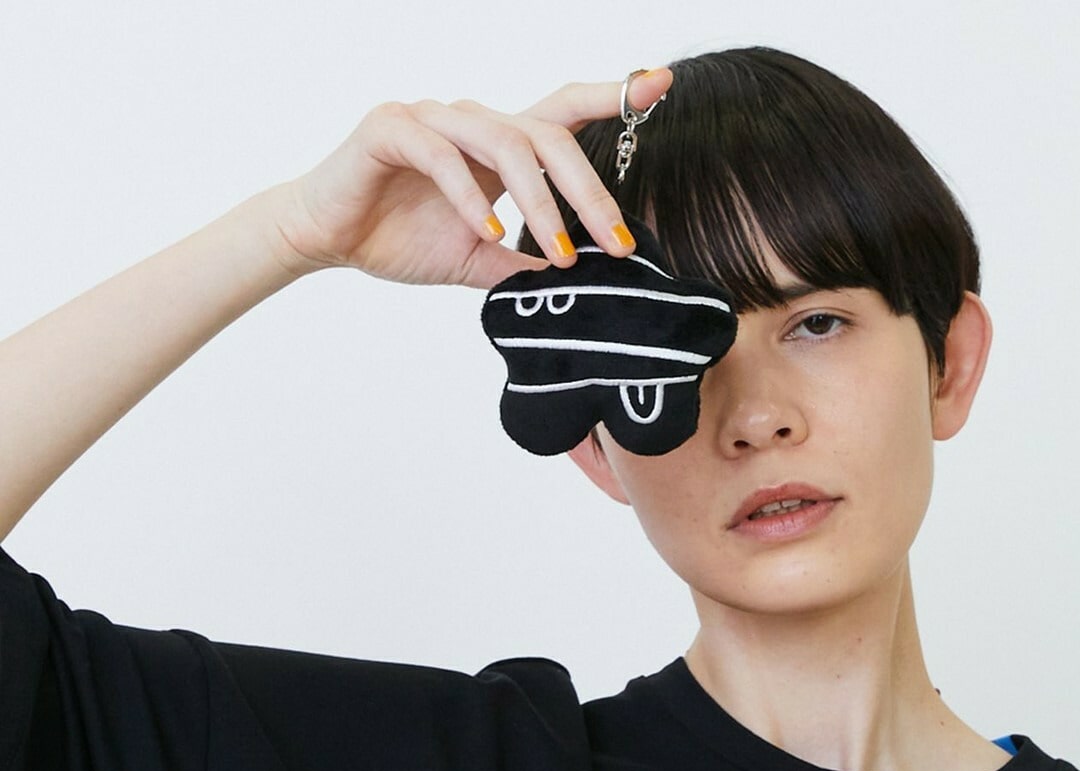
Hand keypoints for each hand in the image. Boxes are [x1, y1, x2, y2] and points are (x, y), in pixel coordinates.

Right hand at [265, 71, 671, 287]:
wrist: (327, 238)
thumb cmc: (401, 238)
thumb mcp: (480, 261)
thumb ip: (525, 264)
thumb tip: (578, 285)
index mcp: (499, 147)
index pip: (563, 114)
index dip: (611, 96)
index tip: (660, 84)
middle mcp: (473, 122)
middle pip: (547, 135)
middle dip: (590, 191)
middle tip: (618, 242)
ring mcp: (433, 118)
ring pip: (504, 142)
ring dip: (540, 201)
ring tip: (561, 252)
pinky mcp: (391, 128)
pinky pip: (442, 156)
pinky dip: (470, 195)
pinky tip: (489, 231)